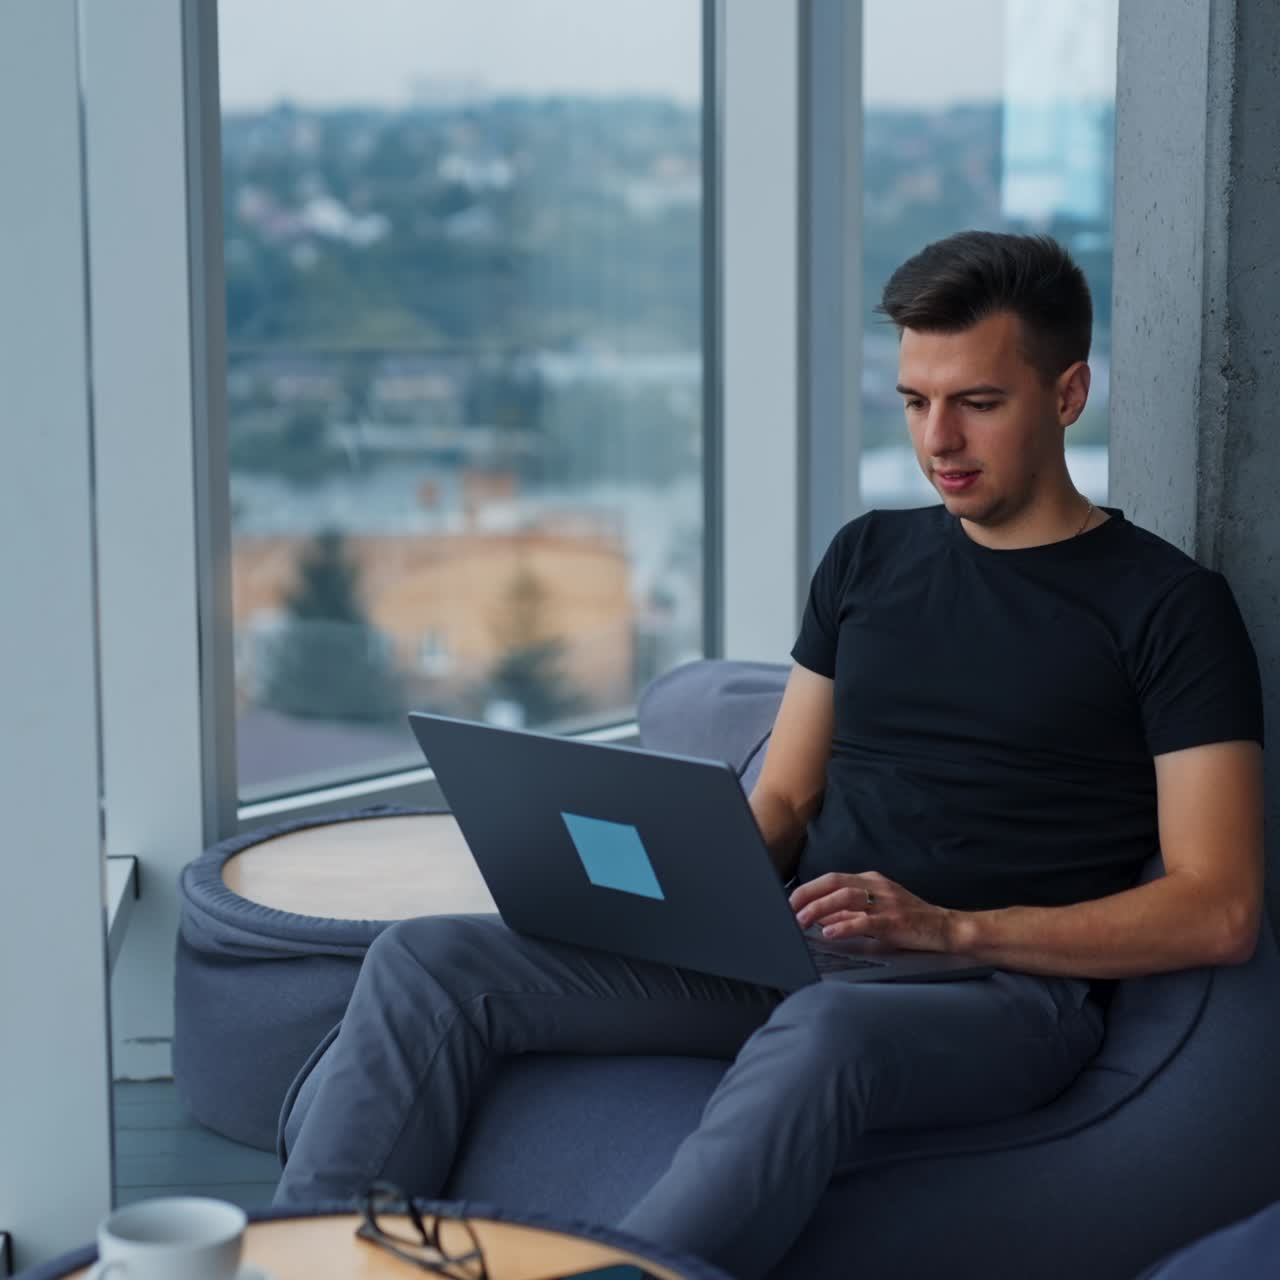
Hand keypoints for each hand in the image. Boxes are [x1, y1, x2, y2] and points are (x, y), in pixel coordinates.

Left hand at [789, 871, 956, 952]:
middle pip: (835, 883)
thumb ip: (849, 913)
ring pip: (846, 898)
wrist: (946, 928)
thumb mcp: (877, 911)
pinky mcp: (895, 921)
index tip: (791, 900)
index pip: (832, 878)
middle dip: (808, 895)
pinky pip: (865, 921)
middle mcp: (877, 886)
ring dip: (820, 909)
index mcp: (871, 880)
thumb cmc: (910, 920)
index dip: (809, 888)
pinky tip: (829, 933)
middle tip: (790, 909)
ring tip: (803, 921)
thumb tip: (819, 917)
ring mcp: (886, 903)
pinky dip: (844, 926)